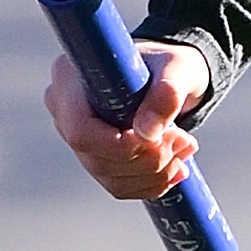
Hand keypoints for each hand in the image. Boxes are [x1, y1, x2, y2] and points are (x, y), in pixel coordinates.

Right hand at [45, 36, 210, 200]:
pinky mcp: (93, 157)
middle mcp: (64, 110)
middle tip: (186, 143)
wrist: (168, 75)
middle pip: (96, 158)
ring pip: (110, 176)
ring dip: (156, 173)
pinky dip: (152, 183)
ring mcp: (75, 137)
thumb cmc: (169, 64)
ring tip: (186, 148)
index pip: (81, 131)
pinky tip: (176, 166)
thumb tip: (147, 134)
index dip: (120, 146)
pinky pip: (119, 185)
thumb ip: (167, 94)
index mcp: (70, 78)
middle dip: (148, 160)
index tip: (161, 136)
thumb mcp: (178, 69)